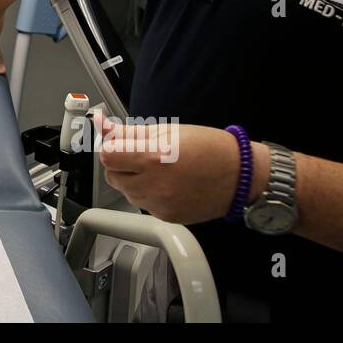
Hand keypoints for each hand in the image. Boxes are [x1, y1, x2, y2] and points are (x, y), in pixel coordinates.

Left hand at [94, 113, 267, 224]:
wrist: (240, 176)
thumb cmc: (208, 147)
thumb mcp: (168, 131)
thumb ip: (129, 132)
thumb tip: (102, 125)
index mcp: (152, 158)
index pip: (107, 157)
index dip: (113, 148)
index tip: (122, 145)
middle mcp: (153, 185)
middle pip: (112, 176)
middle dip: (121, 165)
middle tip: (142, 156)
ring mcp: (160, 205)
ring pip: (127, 192)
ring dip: (133, 180)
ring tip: (159, 170)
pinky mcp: (166, 217)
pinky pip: (144, 205)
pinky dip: (149, 194)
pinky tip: (168, 184)